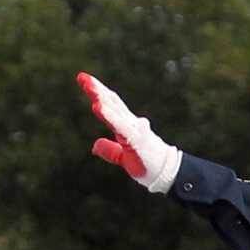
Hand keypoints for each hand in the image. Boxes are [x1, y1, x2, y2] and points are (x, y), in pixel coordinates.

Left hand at [77, 72, 179, 190]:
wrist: (167, 173)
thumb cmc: (147, 163)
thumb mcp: (123, 158)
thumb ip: (109, 150)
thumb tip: (94, 146)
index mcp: (126, 126)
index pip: (111, 105)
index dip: (98, 92)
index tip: (84, 80)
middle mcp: (130, 124)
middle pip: (112, 103)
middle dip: (97, 89)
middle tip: (82, 76)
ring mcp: (134, 130)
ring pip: (115, 111)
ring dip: (102, 99)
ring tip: (90, 88)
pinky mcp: (136, 140)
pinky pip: (120, 126)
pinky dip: (109, 116)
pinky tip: (98, 107)